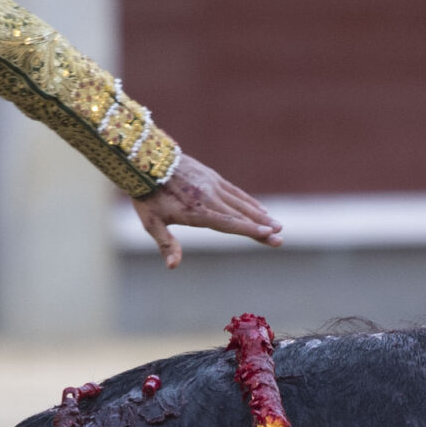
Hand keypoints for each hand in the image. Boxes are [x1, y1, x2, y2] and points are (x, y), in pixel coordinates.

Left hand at [133, 156, 282, 268]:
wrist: (144, 159)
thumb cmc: (147, 196)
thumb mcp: (151, 223)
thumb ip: (166, 244)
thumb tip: (173, 267)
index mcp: (197, 211)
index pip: (229, 224)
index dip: (249, 230)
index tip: (269, 234)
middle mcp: (209, 197)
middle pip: (240, 215)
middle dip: (262, 226)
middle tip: (280, 236)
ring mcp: (213, 185)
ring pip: (241, 202)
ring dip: (259, 214)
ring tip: (276, 224)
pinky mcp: (212, 177)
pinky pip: (234, 191)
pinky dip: (248, 201)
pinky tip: (259, 208)